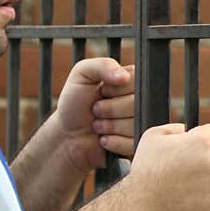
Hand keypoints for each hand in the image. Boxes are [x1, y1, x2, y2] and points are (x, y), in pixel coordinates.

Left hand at [53, 57, 134, 172]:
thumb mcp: (81, 75)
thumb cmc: (74, 103)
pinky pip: (134, 143)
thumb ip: (101, 65)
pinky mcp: (138, 144)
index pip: (137, 81)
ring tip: (98, 124)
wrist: (68, 135)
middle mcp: (141, 101)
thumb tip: (124, 75)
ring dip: (110, 126)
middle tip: (96, 110)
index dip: (115, 89)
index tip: (102, 92)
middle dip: (109, 109)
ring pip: (136, 124)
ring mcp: (142, 124)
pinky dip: (114, 142)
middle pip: (138, 104)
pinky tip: (104, 139)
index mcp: (132, 81)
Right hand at [126, 123, 209, 210]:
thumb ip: (176, 128)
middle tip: (184, 170)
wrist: (140, 209)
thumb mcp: (153, 137)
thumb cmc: (145, 172)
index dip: (197, 140)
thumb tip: (187, 130)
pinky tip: (185, 200)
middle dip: (205, 160)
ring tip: (182, 186)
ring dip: (206, 181)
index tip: (186, 150)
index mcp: (205, 141)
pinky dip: (205, 201)